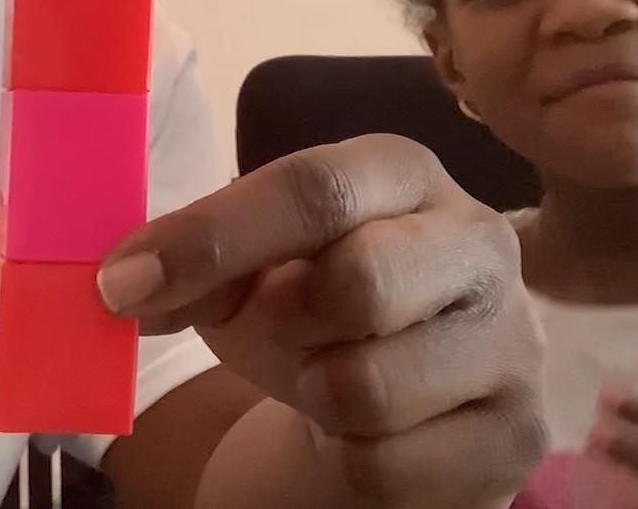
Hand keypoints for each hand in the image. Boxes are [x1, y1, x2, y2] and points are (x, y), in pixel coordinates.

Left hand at [99, 134, 545, 504]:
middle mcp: (478, 242)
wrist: (396, 409)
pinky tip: (362, 433)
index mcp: (404, 173)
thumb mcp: (249, 271)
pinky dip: (346, 459)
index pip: (314, 188)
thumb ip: (199, 259)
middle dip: (283, 323)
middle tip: (267, 334)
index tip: (122, 281)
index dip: (210, 237)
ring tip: (323, 379)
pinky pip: (388, 463)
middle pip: (360, 281)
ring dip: (314, 395)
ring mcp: (512, 342)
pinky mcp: (516, 435)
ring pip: (368, 387)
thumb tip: (127, 282)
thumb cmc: (312, 316)